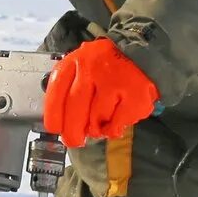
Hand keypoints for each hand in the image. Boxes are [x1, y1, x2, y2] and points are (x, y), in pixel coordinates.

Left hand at [42, 39, 160, 147]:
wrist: (143, 55)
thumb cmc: (107, 67)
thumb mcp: (83, 68)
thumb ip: (70, 90)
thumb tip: (61, 125)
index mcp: (76, 60)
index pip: (57, 91)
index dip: (53, 115)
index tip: (55, 129)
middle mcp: (93, 67)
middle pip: (75, 108)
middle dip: (72, 131)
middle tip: (74, 141)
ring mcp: (115, 80)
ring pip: (96, 118)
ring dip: (96, 128)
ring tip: (101, 123)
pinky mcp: (136, 93)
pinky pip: (117, 123)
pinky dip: (114, 128)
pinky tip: (116, 121)